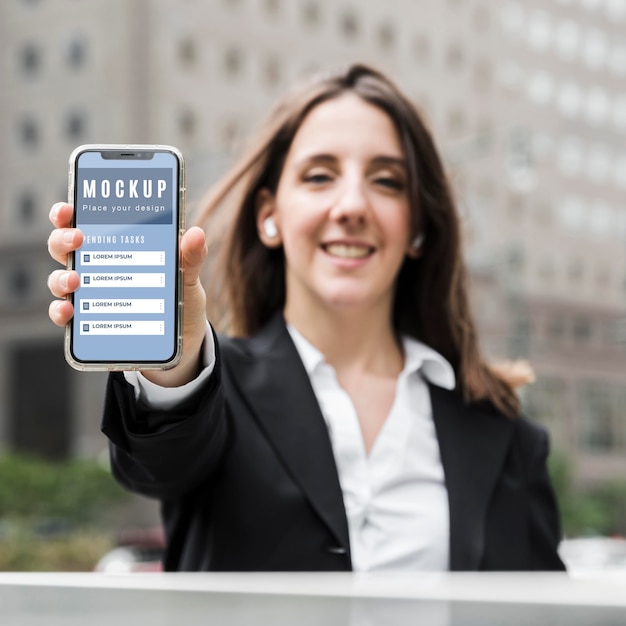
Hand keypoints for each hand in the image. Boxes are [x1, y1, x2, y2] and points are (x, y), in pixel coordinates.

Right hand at [47, 202, 208, 385]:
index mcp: (117, 248)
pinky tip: (69, 311)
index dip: (67, 213)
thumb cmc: (182, 300)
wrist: (186, 339)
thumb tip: (196, 234)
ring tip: (75, 279)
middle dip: (61, 239)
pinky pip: (64, 315)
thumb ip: (190, 257)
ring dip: (60, 277)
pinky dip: (60, 312)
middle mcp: (97, 268)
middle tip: (77, 239)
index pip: (84, 223)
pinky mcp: (90, 323)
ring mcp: (91, 295)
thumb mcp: (187, 277)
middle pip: (63, 247)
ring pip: (60, 280)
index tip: (68, 209)